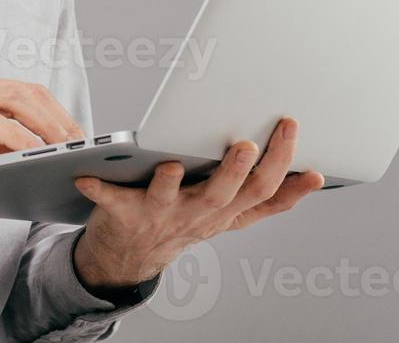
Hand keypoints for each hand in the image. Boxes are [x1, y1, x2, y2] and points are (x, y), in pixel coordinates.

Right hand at [0, 70, 84, 186]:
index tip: (75, 133)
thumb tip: (24, 156)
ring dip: (49, 125)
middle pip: (28, 92)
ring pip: (19, 100)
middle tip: (82, 143)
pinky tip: (36, 155)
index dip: (53, 110)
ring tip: (68, 150)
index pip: (22, 92)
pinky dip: (21, 139)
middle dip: (60, 116)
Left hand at [71, 117, 323, 291]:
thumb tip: (313, 175)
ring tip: (173, 163)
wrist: (130, 253)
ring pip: (172, 199)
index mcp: (224, 211)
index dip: (285, 176)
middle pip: (225, 195)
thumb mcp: (232, 215)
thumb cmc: (184, 220)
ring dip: (171, 183)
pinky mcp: (123, 212)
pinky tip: (85, 176)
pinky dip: (97, 189)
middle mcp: (196, 215)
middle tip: (246, 144)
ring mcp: (160, 215)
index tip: (306, 160)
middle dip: (236, 170)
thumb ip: (268, 197)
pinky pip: (109, 200)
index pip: (263, 193)